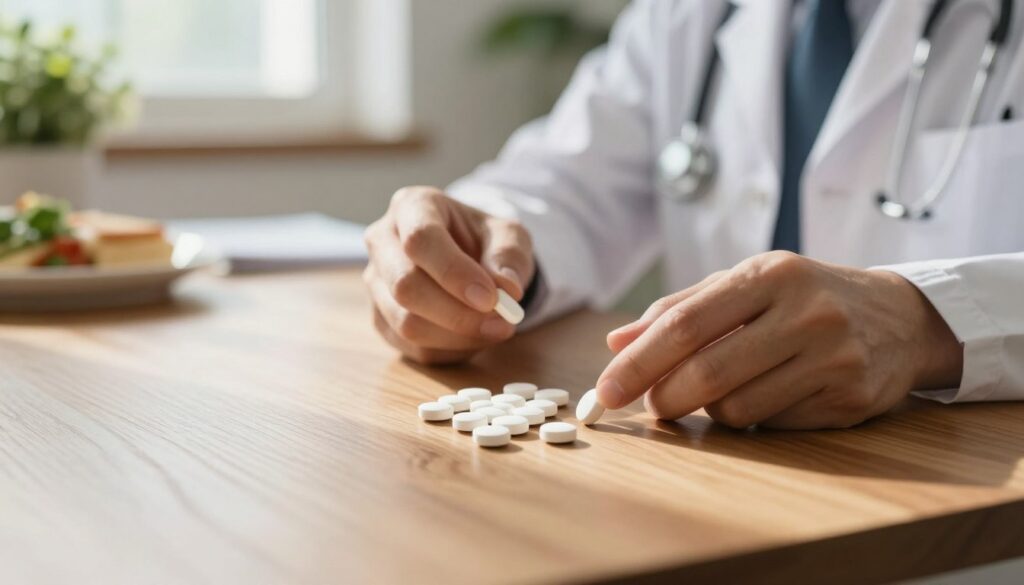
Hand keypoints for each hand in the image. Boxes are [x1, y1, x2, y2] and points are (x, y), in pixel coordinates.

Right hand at [363, 186, 533, 364]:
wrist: (470, 256)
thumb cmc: (485, 240)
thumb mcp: (509, 236)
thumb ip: (509, 256)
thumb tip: (506, 289)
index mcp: (412, 206)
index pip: (420, 239)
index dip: (454, 273)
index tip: (491, 298)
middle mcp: (382, 240)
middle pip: (405, 285)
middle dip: (457, 313)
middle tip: (502, 322)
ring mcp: (376, 282)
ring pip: (405, 323)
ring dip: (457, 336)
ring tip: (496, 329)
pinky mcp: (380, 317)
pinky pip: (411, 346)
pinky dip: (449, 350)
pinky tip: (474, 336)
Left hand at [596, 252, 963, 428]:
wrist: (899, 317)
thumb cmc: (802, 297)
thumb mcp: (745, 283)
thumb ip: (680, 308)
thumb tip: (615, 342)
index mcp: (770, 274)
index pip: (686, 323)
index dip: (638, 361)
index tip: (605, 390)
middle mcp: (805, 313)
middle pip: (706, 372)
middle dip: (662, 397)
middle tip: (650, 404)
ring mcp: (833, 358)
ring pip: (736, 408)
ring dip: (711, 409)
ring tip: (723, 387)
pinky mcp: (851, 399)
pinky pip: (772, 425)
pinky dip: (754, 417)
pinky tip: (770, 393)